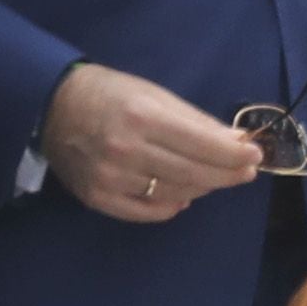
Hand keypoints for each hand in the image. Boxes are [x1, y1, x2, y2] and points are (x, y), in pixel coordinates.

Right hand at [42, 63, 265, 224]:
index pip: (203, 144)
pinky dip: (172, 205)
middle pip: (194, 173)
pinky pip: (149, 211)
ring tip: (214, 178)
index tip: (254, 156)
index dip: (234, 154)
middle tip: (245, 172)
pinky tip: (183, 194)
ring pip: (175, 194)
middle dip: (226, 174)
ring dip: (203, 188)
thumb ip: (194, 120)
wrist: (51, 107)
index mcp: (143, 117)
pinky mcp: (98, 198)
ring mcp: (111, 178)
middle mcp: (127, 150)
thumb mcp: (153, 94)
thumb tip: (235, 141)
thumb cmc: (109, 94)